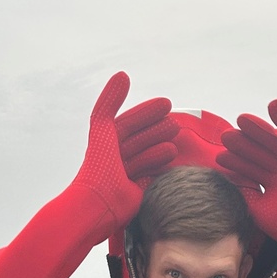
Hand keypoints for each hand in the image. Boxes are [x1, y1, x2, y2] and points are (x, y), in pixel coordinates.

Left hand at [72, 72, 178, 231]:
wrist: (100, 203)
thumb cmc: (99, 164)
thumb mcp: (102, 126)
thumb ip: (110, 101)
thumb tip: (123, 74)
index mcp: (106, 142)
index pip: (129, 122)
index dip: (147, 112)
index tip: (167, 104)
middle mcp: (114, 159)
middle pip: (140, 139)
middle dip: (157, 129)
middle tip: (177, 122)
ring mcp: (124, 176)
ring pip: (146, 157)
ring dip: (161, 146)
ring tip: (177, 139)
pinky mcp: (134, 193)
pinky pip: (151, 176)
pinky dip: (162, 166)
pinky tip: (174, 158)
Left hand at [216, 99, 276, 249]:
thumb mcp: (256, 206)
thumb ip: (242, 189)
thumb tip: (225, 177)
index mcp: (271, 183)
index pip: (250, 167)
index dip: (235, 161)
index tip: (220, 157)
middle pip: (259, 151)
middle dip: (243, 143)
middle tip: (226, 136)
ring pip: (274, 139)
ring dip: (259, 128)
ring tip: (242, 120)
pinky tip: (274, 105)